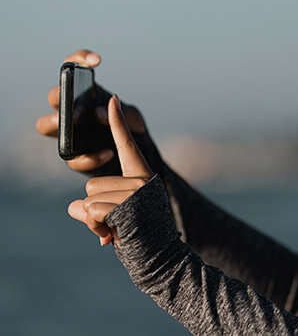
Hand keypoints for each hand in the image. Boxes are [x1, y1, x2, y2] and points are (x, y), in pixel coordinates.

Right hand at [35, 49, 147, 174]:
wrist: (137, 156)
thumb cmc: (131, 129)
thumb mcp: (132, 117)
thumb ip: (121, 113)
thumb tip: (98, 113)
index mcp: (84, 95)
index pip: (72, 69)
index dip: (80, 59)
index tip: (97, 62)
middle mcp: (71, 111)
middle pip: (54, 97)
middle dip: (60, 96)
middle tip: (75, 102)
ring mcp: (68, 133)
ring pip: (45, 125)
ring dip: (56, 123)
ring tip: (74, 123)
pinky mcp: (75, 157)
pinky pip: (71, 158)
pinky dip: (89, 157)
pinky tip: (108, 153)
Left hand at [67, 95, 153, 244]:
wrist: (162, 259)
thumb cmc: (141, 238)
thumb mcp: (115, 218)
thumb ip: (94, 207)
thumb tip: (73, 207)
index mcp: (142, 176)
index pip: (126, 145)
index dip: (117, 123)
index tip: (113, 99)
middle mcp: (141, 179)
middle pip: (92, 184)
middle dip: (96, 209)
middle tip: (117, 224)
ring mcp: (136, 191)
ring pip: (90, 199)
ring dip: (96, 221)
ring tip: (118, 231)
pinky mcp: (128, 204)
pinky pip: (92, 211)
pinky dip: (97, 227)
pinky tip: (115, 235)